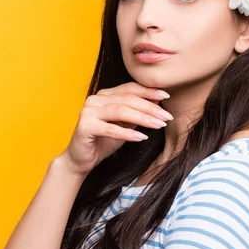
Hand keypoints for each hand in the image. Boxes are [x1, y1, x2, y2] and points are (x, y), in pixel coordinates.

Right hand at [57, 82, 172, 176]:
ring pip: (121, 111)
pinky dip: (128, 133)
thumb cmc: (104, 141)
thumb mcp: (126, 125)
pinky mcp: (85, 126)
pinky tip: (142, 137)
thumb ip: (138, 112)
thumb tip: (158, 99)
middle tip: (167, 116)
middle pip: (128, 99)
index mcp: (104, 95)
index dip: (148, 91)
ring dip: (143, 118)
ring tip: (159, 125)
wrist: (81, 160)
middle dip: (150, 107)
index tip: (167, 95)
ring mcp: (88, 111)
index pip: (129, 88)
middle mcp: (95, 99)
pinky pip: (111, 129)